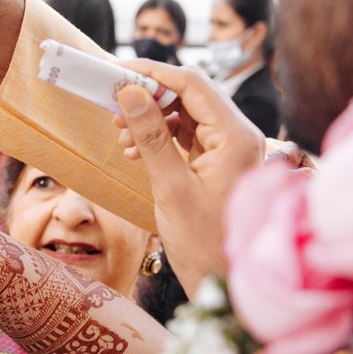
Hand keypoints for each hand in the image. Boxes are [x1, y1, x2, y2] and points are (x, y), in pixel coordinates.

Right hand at [112, 57, 266, 290]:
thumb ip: (151, 136)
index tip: (117, 71)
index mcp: (236, 136)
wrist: (224, 282)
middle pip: (191, 95)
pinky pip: (188, 135)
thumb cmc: (204, 243)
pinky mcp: (220, 162)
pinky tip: (136, 150)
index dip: (153, 72)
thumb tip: (129, 91)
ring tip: (121, 134)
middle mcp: (239, 135)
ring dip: (152, 118)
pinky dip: (161, 137)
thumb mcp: (171, 187)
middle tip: (113, 104)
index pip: (193, 84)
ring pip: (187, 114)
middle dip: (150, 95)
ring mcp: (231, 148)